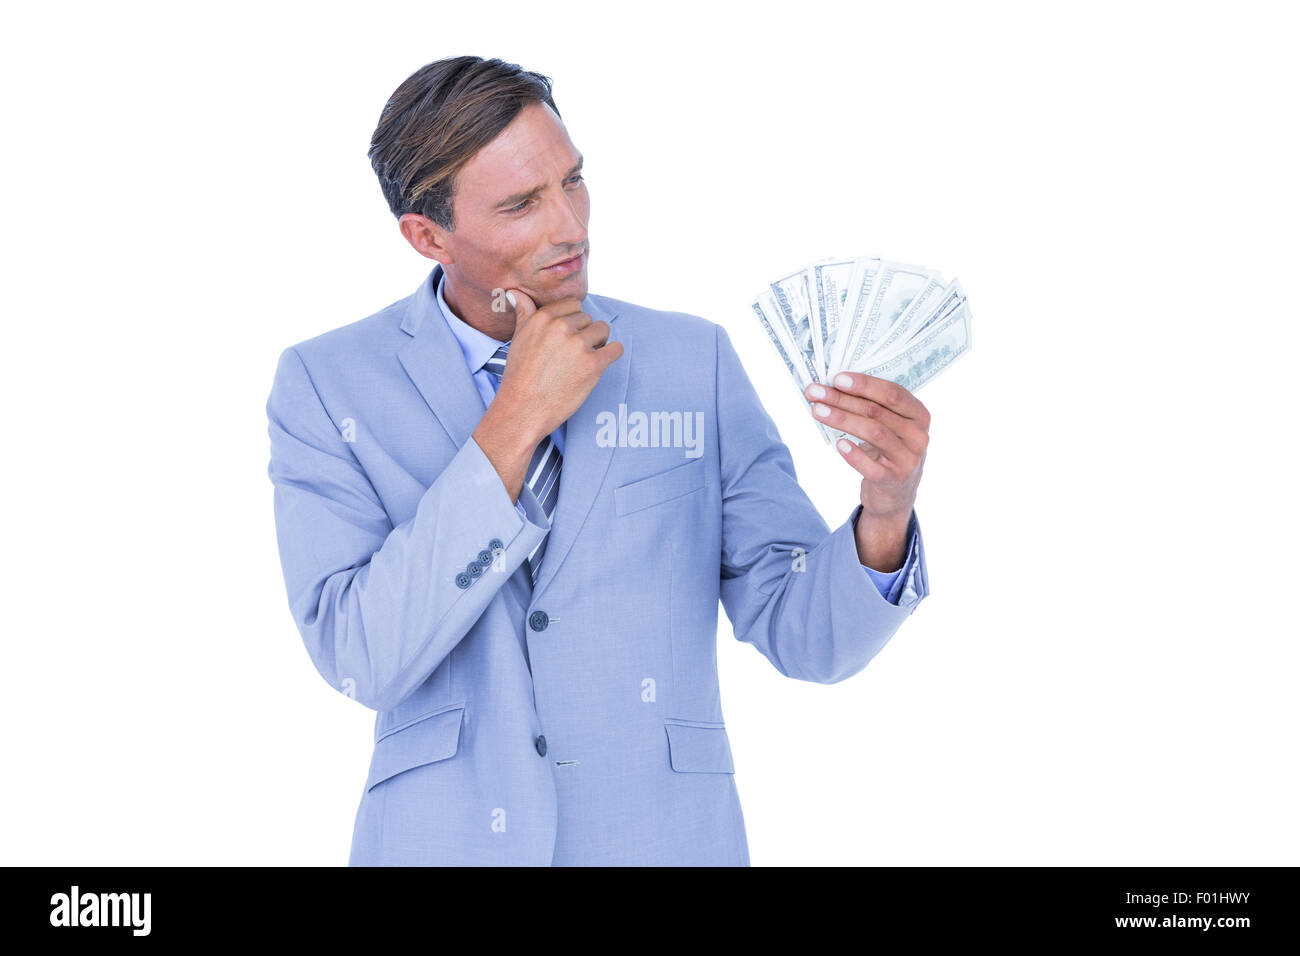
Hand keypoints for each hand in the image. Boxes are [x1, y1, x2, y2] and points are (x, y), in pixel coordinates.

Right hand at [472, 289, 622, 502]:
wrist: (523, 410)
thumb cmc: (519, 377)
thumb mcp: (518, 338)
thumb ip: (524, 313)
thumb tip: (515, 293)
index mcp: (543, 318)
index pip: (573, 305)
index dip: (574, 321)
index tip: (569, 336)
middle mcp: (561, 327)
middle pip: (588, 319)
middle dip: (585, 333)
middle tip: (574, 354)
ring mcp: (579, 345)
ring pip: (603, 330)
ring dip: (599, 342)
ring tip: (586, 359)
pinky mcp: (593, 364)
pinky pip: (615, 349)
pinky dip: (612, 354)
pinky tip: (601, 363)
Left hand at [804, 373, 928, 522]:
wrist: (896, 493)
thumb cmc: (887, 449)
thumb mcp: (889, 426)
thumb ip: (872, 406)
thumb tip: (832, 386)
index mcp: (919, 415)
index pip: (893, 393)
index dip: (865, 384)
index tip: (837, 378)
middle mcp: (918, 436)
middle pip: (877, 411)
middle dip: (842, 399)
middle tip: (815, 392)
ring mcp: (908, 459)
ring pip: (874, 433)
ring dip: (842, 419)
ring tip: (817, 411)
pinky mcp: (894, 481)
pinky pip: (872, 466)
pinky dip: (855, 455)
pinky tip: (839, 444)